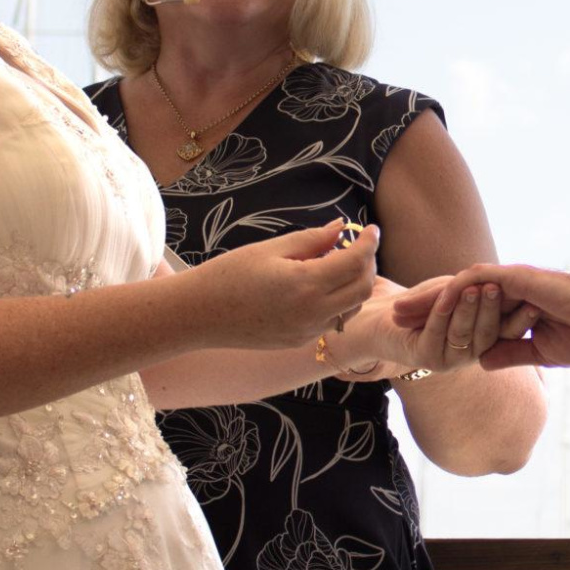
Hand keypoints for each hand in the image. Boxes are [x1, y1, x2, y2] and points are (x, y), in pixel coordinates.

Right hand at [179, 221, 377, 350]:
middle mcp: (312, 312)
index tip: (370, 229)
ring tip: (338, 264)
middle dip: (368, 264)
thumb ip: (312, 240)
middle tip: (358, 246)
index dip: (369, 243)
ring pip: (352, 308)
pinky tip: (321, 286)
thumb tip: (342, 229)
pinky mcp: (299, 341)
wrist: (198, 315)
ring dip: (355, 285)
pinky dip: (339, 301)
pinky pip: (332, 321)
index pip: (355, 262)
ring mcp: (307, 331)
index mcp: (305, 284)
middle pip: (363, 288)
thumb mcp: (271, 249)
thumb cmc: (229, 274)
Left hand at [341, 275, 521, 378]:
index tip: (532, 304)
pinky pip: (437, 332)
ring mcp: (446, 358)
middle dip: (495, 308)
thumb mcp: (452, 292)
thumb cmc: (415, 303)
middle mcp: (466, 354)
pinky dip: (442, 312)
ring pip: (464, 332)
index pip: (506, 332)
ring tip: (482, 287)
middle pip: (488, 332)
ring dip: (472, 309)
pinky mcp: (424, 357)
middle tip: (505, 287)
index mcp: (480, 343)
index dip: (519, 320)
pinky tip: (448, 296)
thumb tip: (504, 288)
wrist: (371, 324)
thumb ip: (473, 294)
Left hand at [393, 264, 569, 370]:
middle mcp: (509, 290)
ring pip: (459, 285)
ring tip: (400, 310)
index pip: (471, 312)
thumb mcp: (541, 351)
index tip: (417, 335)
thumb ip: (512, 351)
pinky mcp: (515, 276)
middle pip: (457, 295)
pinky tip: (430, 300)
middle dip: (425, 307)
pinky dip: (451, 288)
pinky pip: (474, 279)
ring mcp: (511, 281)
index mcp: (516, 306)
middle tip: (394, 318)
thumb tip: (485, 359)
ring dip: (429, 297)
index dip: (443, 322)